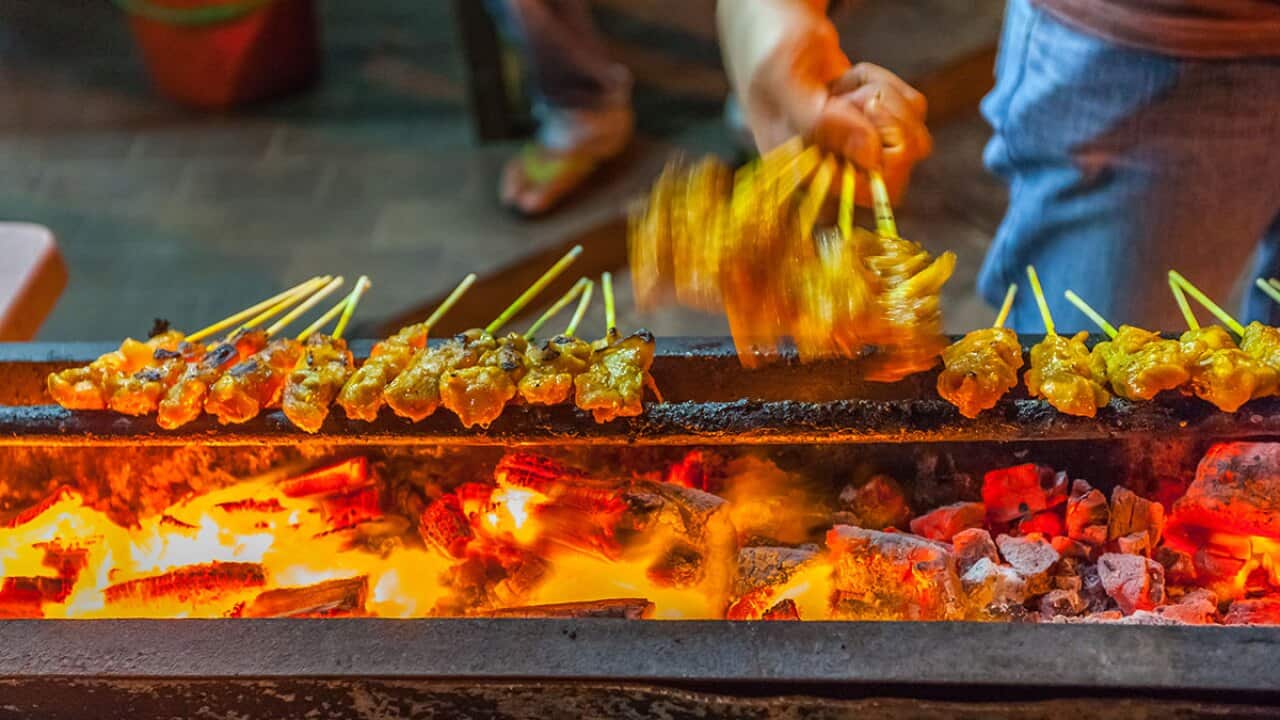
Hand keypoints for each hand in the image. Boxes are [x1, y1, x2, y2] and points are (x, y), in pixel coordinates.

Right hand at [743, 26, 930, 204]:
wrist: (779, 35)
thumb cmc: (771, 57)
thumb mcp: (784, 81)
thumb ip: (820, 122)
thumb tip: (871, 156)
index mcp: (804, 180)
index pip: (869, 192)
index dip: (877, 152)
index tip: (855, 109)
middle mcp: (835, 176)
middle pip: (900, 169)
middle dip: (886, 119)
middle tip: (849, 94)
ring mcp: (860, 155)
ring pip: (912, 138)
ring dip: (886, 100)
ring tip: (844, 88)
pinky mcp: (879, 131)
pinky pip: (912, 113)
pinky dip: (889, 86)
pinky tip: (853, 84)